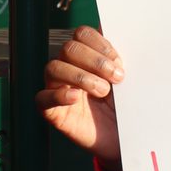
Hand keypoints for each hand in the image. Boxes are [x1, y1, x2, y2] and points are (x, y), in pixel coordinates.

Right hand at [36, 25, 122, 170]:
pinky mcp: (52, 112)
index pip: (82, 34)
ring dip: (82, 77)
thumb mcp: (128, 80)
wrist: (127, 138)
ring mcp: (58, 89)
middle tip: (117, 78)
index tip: (119, 61)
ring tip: (103, 91)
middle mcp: (70, 68)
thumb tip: (116, 32)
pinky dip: (59, 94)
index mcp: (88, 56)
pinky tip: (76, 97)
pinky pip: (42, 98)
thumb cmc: (127, 106)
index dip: (100, 43)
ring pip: (54, 67)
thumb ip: (120, 59)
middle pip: (69, 48)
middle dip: (95, 60)